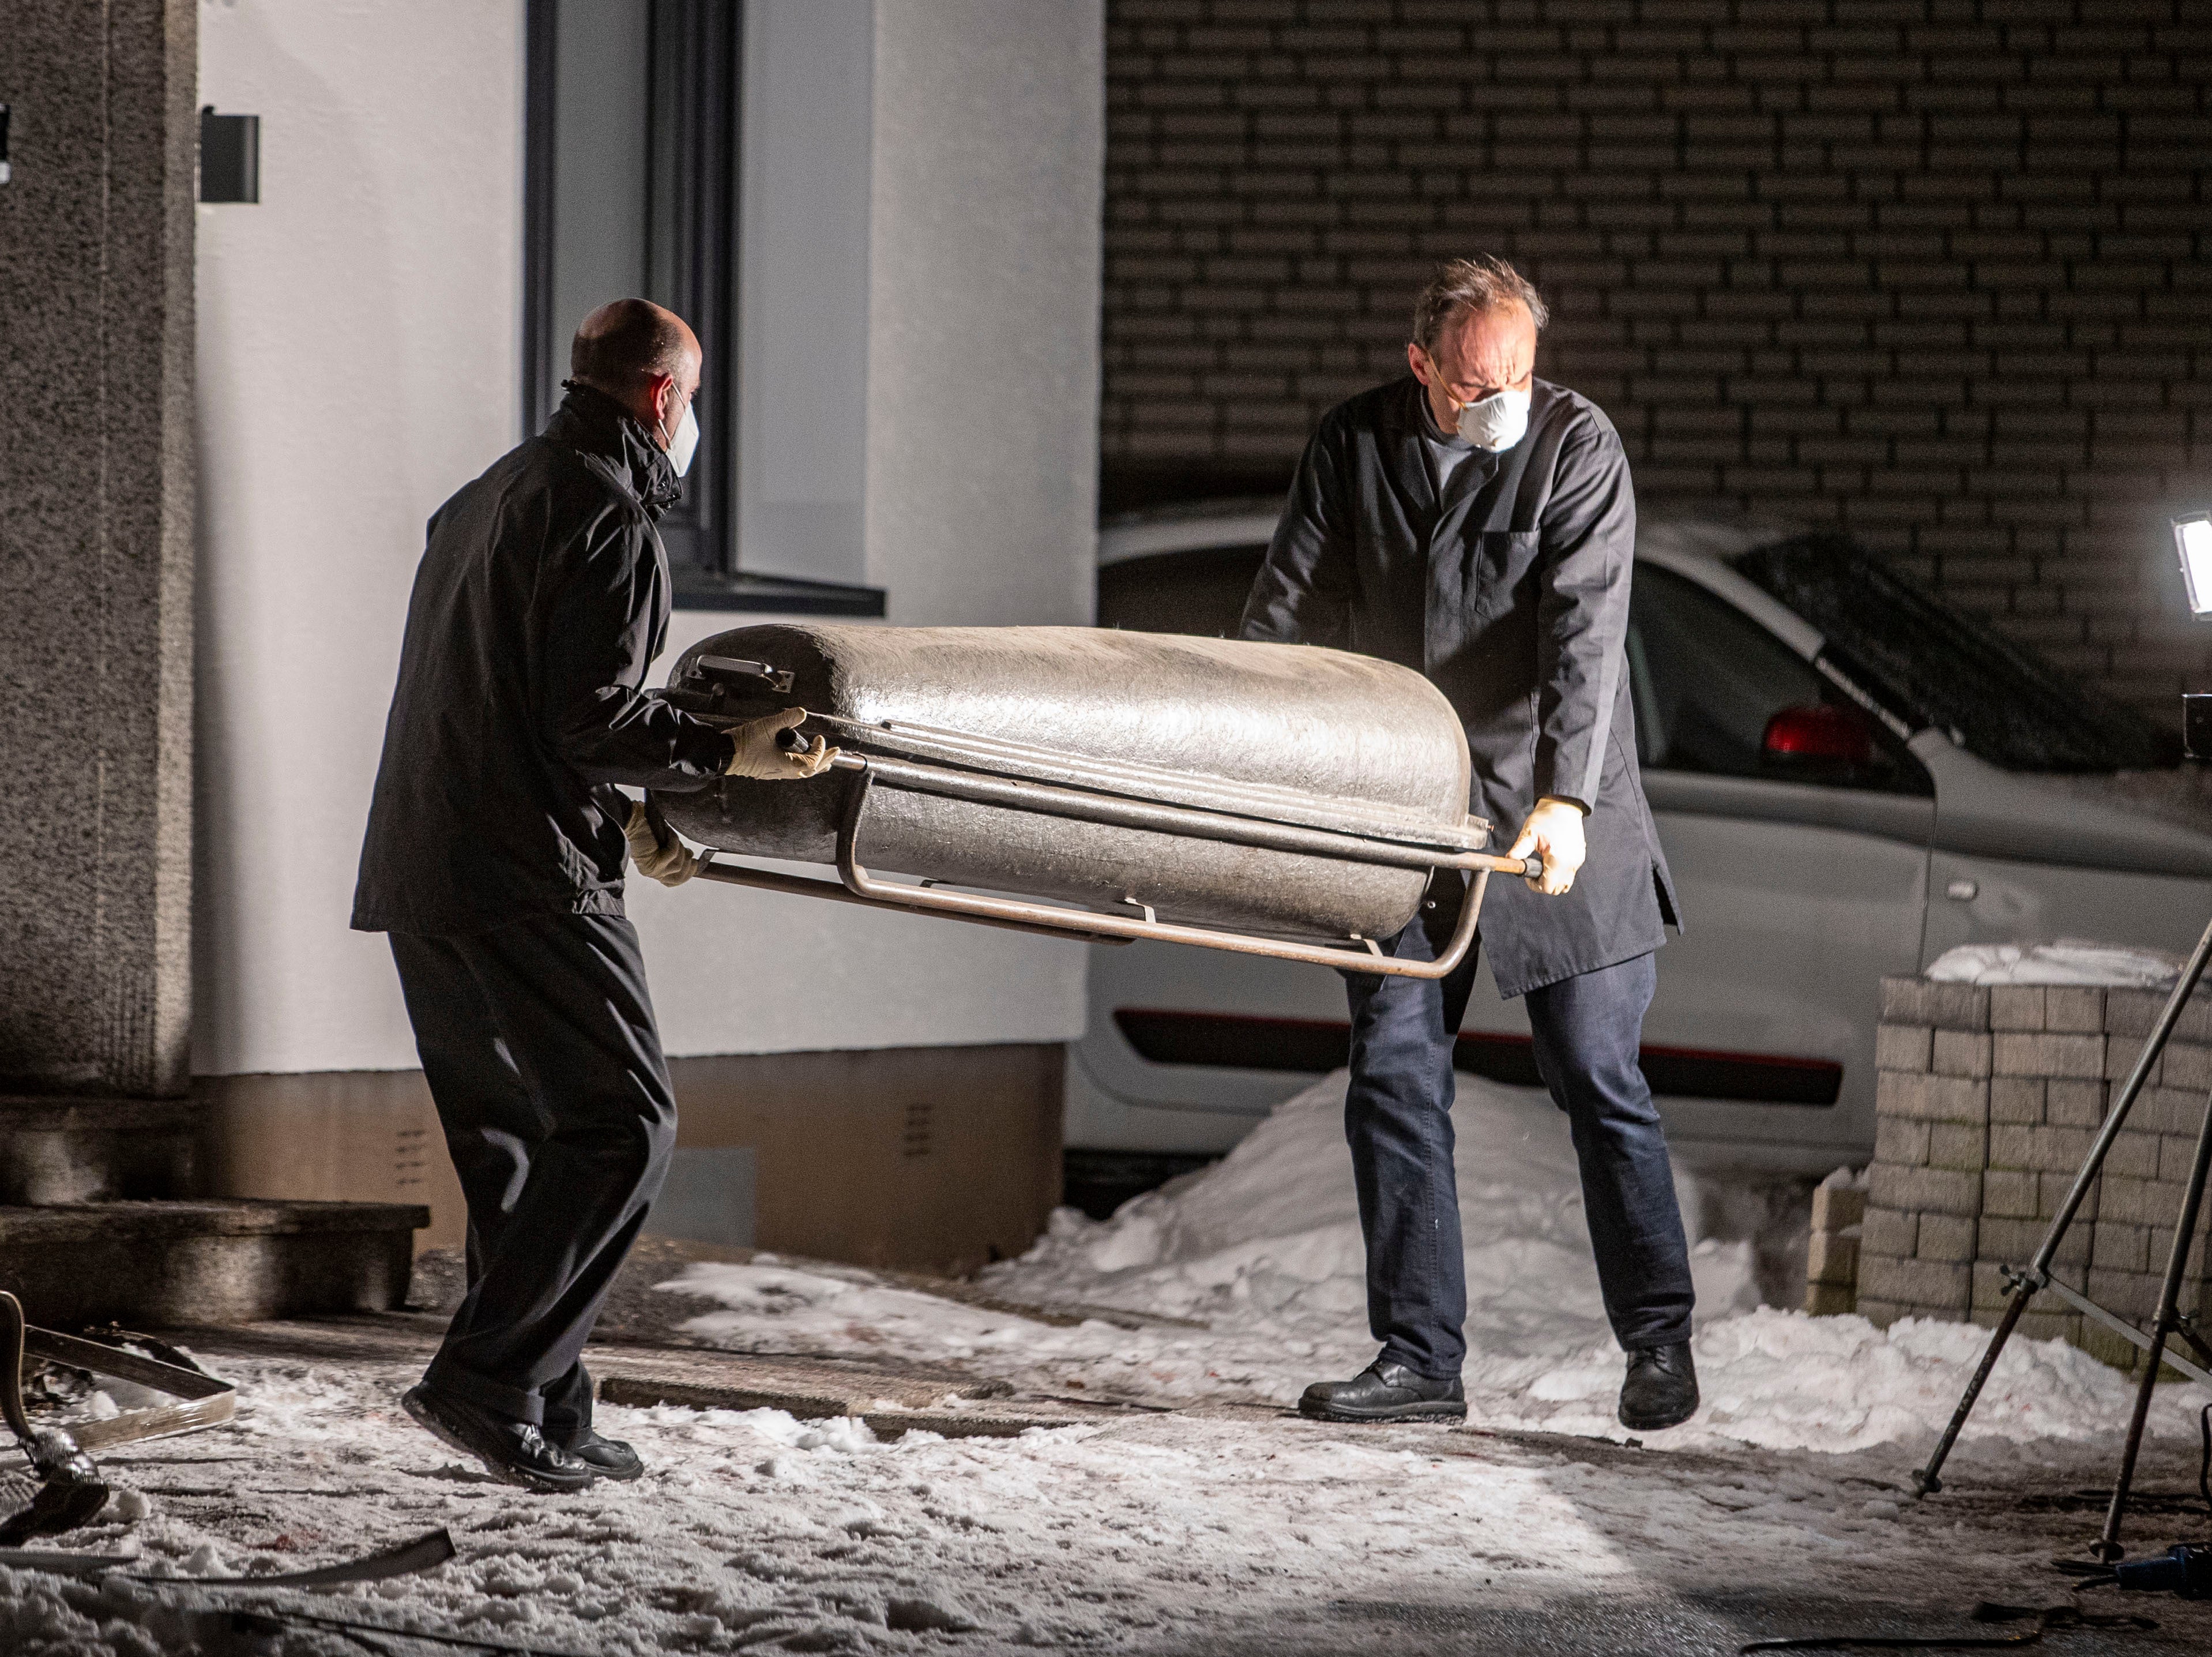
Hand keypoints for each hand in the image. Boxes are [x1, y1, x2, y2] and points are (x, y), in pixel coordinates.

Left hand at [623, 800, 697, 886]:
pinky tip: (668, 832)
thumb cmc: (642, 829)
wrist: (627, 821)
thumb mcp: (661, 845)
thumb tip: (691, 856)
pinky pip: (673, 854)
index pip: (674, 881)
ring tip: (672, 837)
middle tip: (689, 851)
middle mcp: (652, 872)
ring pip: (679, 865)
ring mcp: (652, 870)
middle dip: (689, 865)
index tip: (695, 863)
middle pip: (679, 878)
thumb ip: (673, 854)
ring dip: (681, 849)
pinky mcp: (653, 863)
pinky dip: (674, 841)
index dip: (687, 873)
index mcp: (653, 870)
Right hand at [723, 708, 839, 780]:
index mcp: (787, 765)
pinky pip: (791, 773)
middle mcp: (783, 773)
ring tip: (824, 763)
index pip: (812, 760)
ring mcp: (775, 774)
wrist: (724, 753)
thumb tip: (802, 712)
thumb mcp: (767, 726)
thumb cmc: (744, 743)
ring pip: (801, 774)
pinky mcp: (768, 772)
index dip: (821, 750)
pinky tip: (799, 764)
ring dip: (814, 767)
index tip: (821, 738)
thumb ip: (786, 719)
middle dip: (825, 761)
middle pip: (811, 771)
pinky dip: (801, 768)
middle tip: (836, 754)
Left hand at [1508, 797, 1585, 895]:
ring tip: (1543, 867)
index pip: (1546, 887)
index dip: (1534, 884)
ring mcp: (1577, 861)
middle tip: (1534, 871)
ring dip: (1553, 881)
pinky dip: (1560, 873)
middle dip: (1543, 884)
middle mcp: (1570, 863)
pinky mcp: (1580, 857)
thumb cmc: (1546, 817)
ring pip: (1565, 884)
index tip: (1528, 875)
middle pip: (1556, 889)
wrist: (1563, 806)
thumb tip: (1509, 861)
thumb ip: (1519, 850)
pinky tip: (1551, 860)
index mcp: (1558, 859)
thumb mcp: (1529, 834)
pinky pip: (1570, 874)